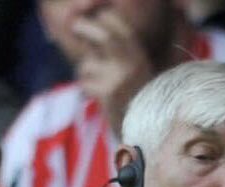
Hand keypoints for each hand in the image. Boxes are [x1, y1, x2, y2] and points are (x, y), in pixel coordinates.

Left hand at [73, 9, 156, 136]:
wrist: (148, 132)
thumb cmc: (139, 103)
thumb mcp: (136, 72)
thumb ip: (118, 54)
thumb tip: (91, 35)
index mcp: (139, 55)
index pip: (121, 26)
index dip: (106, 18)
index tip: (97, 17)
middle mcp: (131, 62)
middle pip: (102, 35)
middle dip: (85, 27)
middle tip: (75, 26)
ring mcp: (119, 76)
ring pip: (88, 64)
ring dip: (87, 73)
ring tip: (99, 85)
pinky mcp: (108, 91)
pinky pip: (85, 83)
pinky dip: (88, 90)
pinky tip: (100, 98)